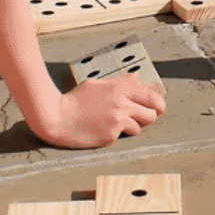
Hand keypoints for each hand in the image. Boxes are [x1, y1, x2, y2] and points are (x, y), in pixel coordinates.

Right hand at [33, 77, 165, 148]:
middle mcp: (122, 102)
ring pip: (141, 126)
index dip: (157, 103)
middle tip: (141, 117)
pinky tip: (104, 129)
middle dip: (149, 116)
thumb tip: (138, 79)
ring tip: (119, 123)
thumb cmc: (76, 100)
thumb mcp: (98, 84)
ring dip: (134, 126)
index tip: (157, 107)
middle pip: (153, 113)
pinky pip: (124, 135)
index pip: (152, 96)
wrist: (57, 116)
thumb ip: (120, 83)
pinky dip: (118, 134)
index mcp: (120, 87)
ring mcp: (118, 120)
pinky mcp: (111, 135)